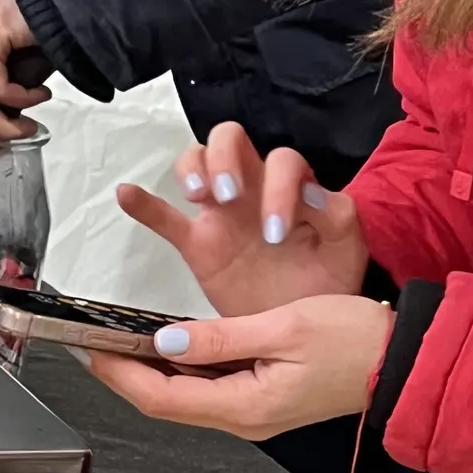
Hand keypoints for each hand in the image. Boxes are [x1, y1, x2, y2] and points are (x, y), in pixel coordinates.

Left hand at [83, 296, 393, 440]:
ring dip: (151, 373)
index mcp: (243, 407)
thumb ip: (220, 337)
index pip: (161, 397)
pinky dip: (181, 370)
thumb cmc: (355, 341)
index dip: (121, 374)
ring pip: (184, 398)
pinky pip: (207, 391)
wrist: (401, 360)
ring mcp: (251, 415)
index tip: (93, 349)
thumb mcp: (283, 327)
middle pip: (166, 403)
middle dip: (126, 375)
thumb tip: (165, 340)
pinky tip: (169, 347)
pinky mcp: (261, 403)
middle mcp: (242, 421)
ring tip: (122, 342)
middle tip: (97, 344)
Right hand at [117, 124, 370, 317]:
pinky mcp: (198, 246)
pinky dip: (143, 204)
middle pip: (230, 141)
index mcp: (292, 187)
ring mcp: (222, 216)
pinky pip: (165, 219)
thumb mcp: (346, 247)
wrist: (304, 332)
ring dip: (193, 169)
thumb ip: (336, 214)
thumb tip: (309, 190)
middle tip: (225, 195)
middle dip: (224, 159)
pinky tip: (126, 194)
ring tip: (197, 196)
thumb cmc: (327, 284)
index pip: (280, 162)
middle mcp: (254, 190)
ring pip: (197, 164)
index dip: (277, 189)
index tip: (276, 234)